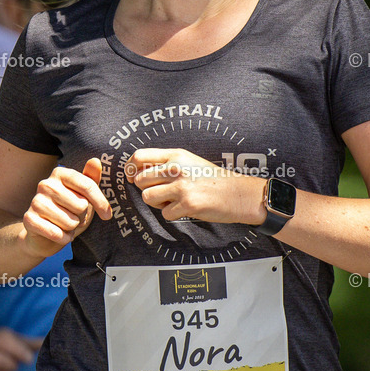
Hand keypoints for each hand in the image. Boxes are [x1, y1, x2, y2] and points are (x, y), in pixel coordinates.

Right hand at [21, 158, 111, 257]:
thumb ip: (91, 179)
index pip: (88, 185)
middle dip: (82, 216)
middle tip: (74, 217)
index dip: (101, 202)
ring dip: (72, 228)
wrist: (45, 235)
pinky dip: (63, 238)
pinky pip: (57, 233)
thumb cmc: (69, 212)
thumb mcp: (84, 196)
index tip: (107, 215)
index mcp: (60, 173)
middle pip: (81, 205)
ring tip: (65, 225)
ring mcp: (35, 201)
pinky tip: (59, 235)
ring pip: (70, 221)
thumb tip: (95, 160)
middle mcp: (46, 184)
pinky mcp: (29, 219)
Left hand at [125, 148, 265, 224]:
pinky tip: (188, 208)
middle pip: (139, 180)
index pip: (139, 156)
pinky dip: (174, 214)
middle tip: (164, 192)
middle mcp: (176, 168)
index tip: (132, 177)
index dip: (130, 168)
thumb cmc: (213, 179)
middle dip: (147, 189)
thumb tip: (137, 172)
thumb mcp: (190, 162)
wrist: (239, 193)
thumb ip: (166, 164)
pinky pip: (165, 214)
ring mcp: (181, 187)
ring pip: (148, 198)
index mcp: (176, 155)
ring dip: (158, 203)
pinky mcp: (187, 205)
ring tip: (175, 200)